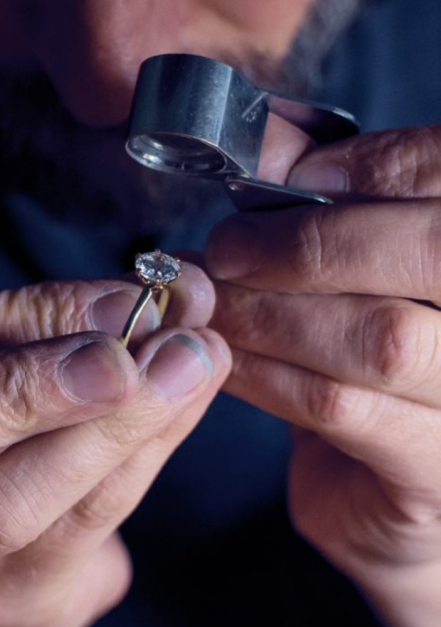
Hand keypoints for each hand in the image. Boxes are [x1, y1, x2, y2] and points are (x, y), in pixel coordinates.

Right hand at [0, 270, 228, 626]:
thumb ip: (43, 328)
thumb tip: (143, 296)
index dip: (30, 316)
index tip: (122, 294)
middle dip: (30, 388)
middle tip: (134, 352)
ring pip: (3, 504)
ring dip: (112, 427)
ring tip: (191, 366)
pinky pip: (72, 536)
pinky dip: (138, 464)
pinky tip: (183, 412)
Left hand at [204, 125, 440, 626]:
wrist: (393, 486)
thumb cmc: (375, 358)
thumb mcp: (364, 272)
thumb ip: (333, 204)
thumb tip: (266, 141)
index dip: (372, 166)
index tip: (283, 169)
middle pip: (430, 252)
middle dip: (310, 242)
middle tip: (227, 246)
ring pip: (377, 337)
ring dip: (268, 310)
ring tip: (208, 298)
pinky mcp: (435, 469)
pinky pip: (337, 406)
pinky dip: (262, 370)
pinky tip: (221, 354)